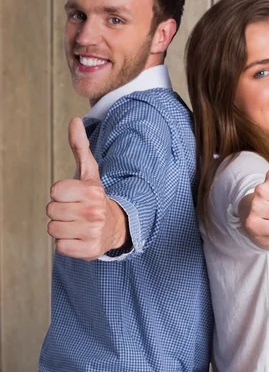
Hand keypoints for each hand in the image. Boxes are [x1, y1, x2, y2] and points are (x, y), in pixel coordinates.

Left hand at [46, 118, 126, 259]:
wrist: (115, 227)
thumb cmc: (94, 197)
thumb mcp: (89, 172)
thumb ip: (80, 146)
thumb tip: (74, 120)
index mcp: (93, 191)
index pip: (54, 191)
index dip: (60, 194)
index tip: (73, 196)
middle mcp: (94, 211)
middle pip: (51, 211)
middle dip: (59, 211)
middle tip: (75, 211)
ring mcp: (93, 232)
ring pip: (53, 229)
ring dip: (62, 228)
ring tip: (76, 224)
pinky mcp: (89, 250)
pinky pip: (59, 247)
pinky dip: (66, 244)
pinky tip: (79, 237)